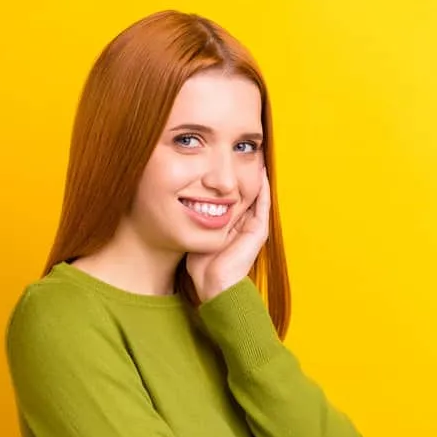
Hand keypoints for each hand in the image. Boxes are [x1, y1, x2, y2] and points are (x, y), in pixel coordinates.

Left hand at [186, 166, 270, 301]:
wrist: (214, 285)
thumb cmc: (201, 265)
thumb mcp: (193, 234)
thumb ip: (190, 219)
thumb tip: (173, 201)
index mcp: (230, 224)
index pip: (230, 196)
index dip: (226, 179)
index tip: (220, 159)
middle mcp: (244, 223)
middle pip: (243, 191)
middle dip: (240, 173)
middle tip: (238, 151)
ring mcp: (253, 226)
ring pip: (254, 194)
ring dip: (254, 175)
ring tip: (253, 153)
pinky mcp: (259, 230)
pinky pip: (263, 203)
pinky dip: (263, 187)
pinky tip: (261, 170)